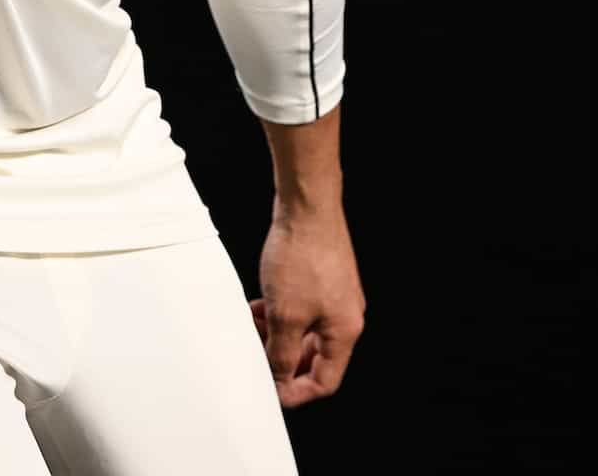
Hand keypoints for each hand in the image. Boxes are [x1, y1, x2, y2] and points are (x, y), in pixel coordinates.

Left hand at [250, 210, 365, 407]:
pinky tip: (259, 306)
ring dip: (278, 336)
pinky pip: (302, 310)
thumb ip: (282, 354)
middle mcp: (345, 316)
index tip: (270, 390)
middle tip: (255, 354)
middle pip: (314, 357)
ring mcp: (335, 296)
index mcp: (344, 331)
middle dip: (283, 360)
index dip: (296, 391)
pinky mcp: (323, 279)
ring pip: (304, 332)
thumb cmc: (301, 256)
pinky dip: (281, 315)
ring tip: (252, 326)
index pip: (325, 380)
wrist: (307, 206)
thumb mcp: (285, 315)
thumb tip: (280, 380)